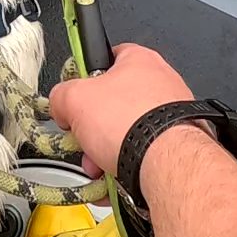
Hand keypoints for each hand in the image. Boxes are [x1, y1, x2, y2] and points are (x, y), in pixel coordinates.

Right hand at [49, 43, 193, 175]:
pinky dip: (126, 166)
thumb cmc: (134, 124)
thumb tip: (59, 103)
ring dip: (106, 152)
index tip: (75, 93)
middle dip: (93, 127)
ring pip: (128, 132)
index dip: (85, 77)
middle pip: (114, 102)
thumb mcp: (74, 99)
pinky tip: (114, 178)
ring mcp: (172, 114)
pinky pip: (144, 152)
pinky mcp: (177, 143)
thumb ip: (61, 94)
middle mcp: (161, 82)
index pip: (107, 58)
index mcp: (138, 60)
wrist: (167, 164)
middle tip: (83, 140)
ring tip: (99, 167)